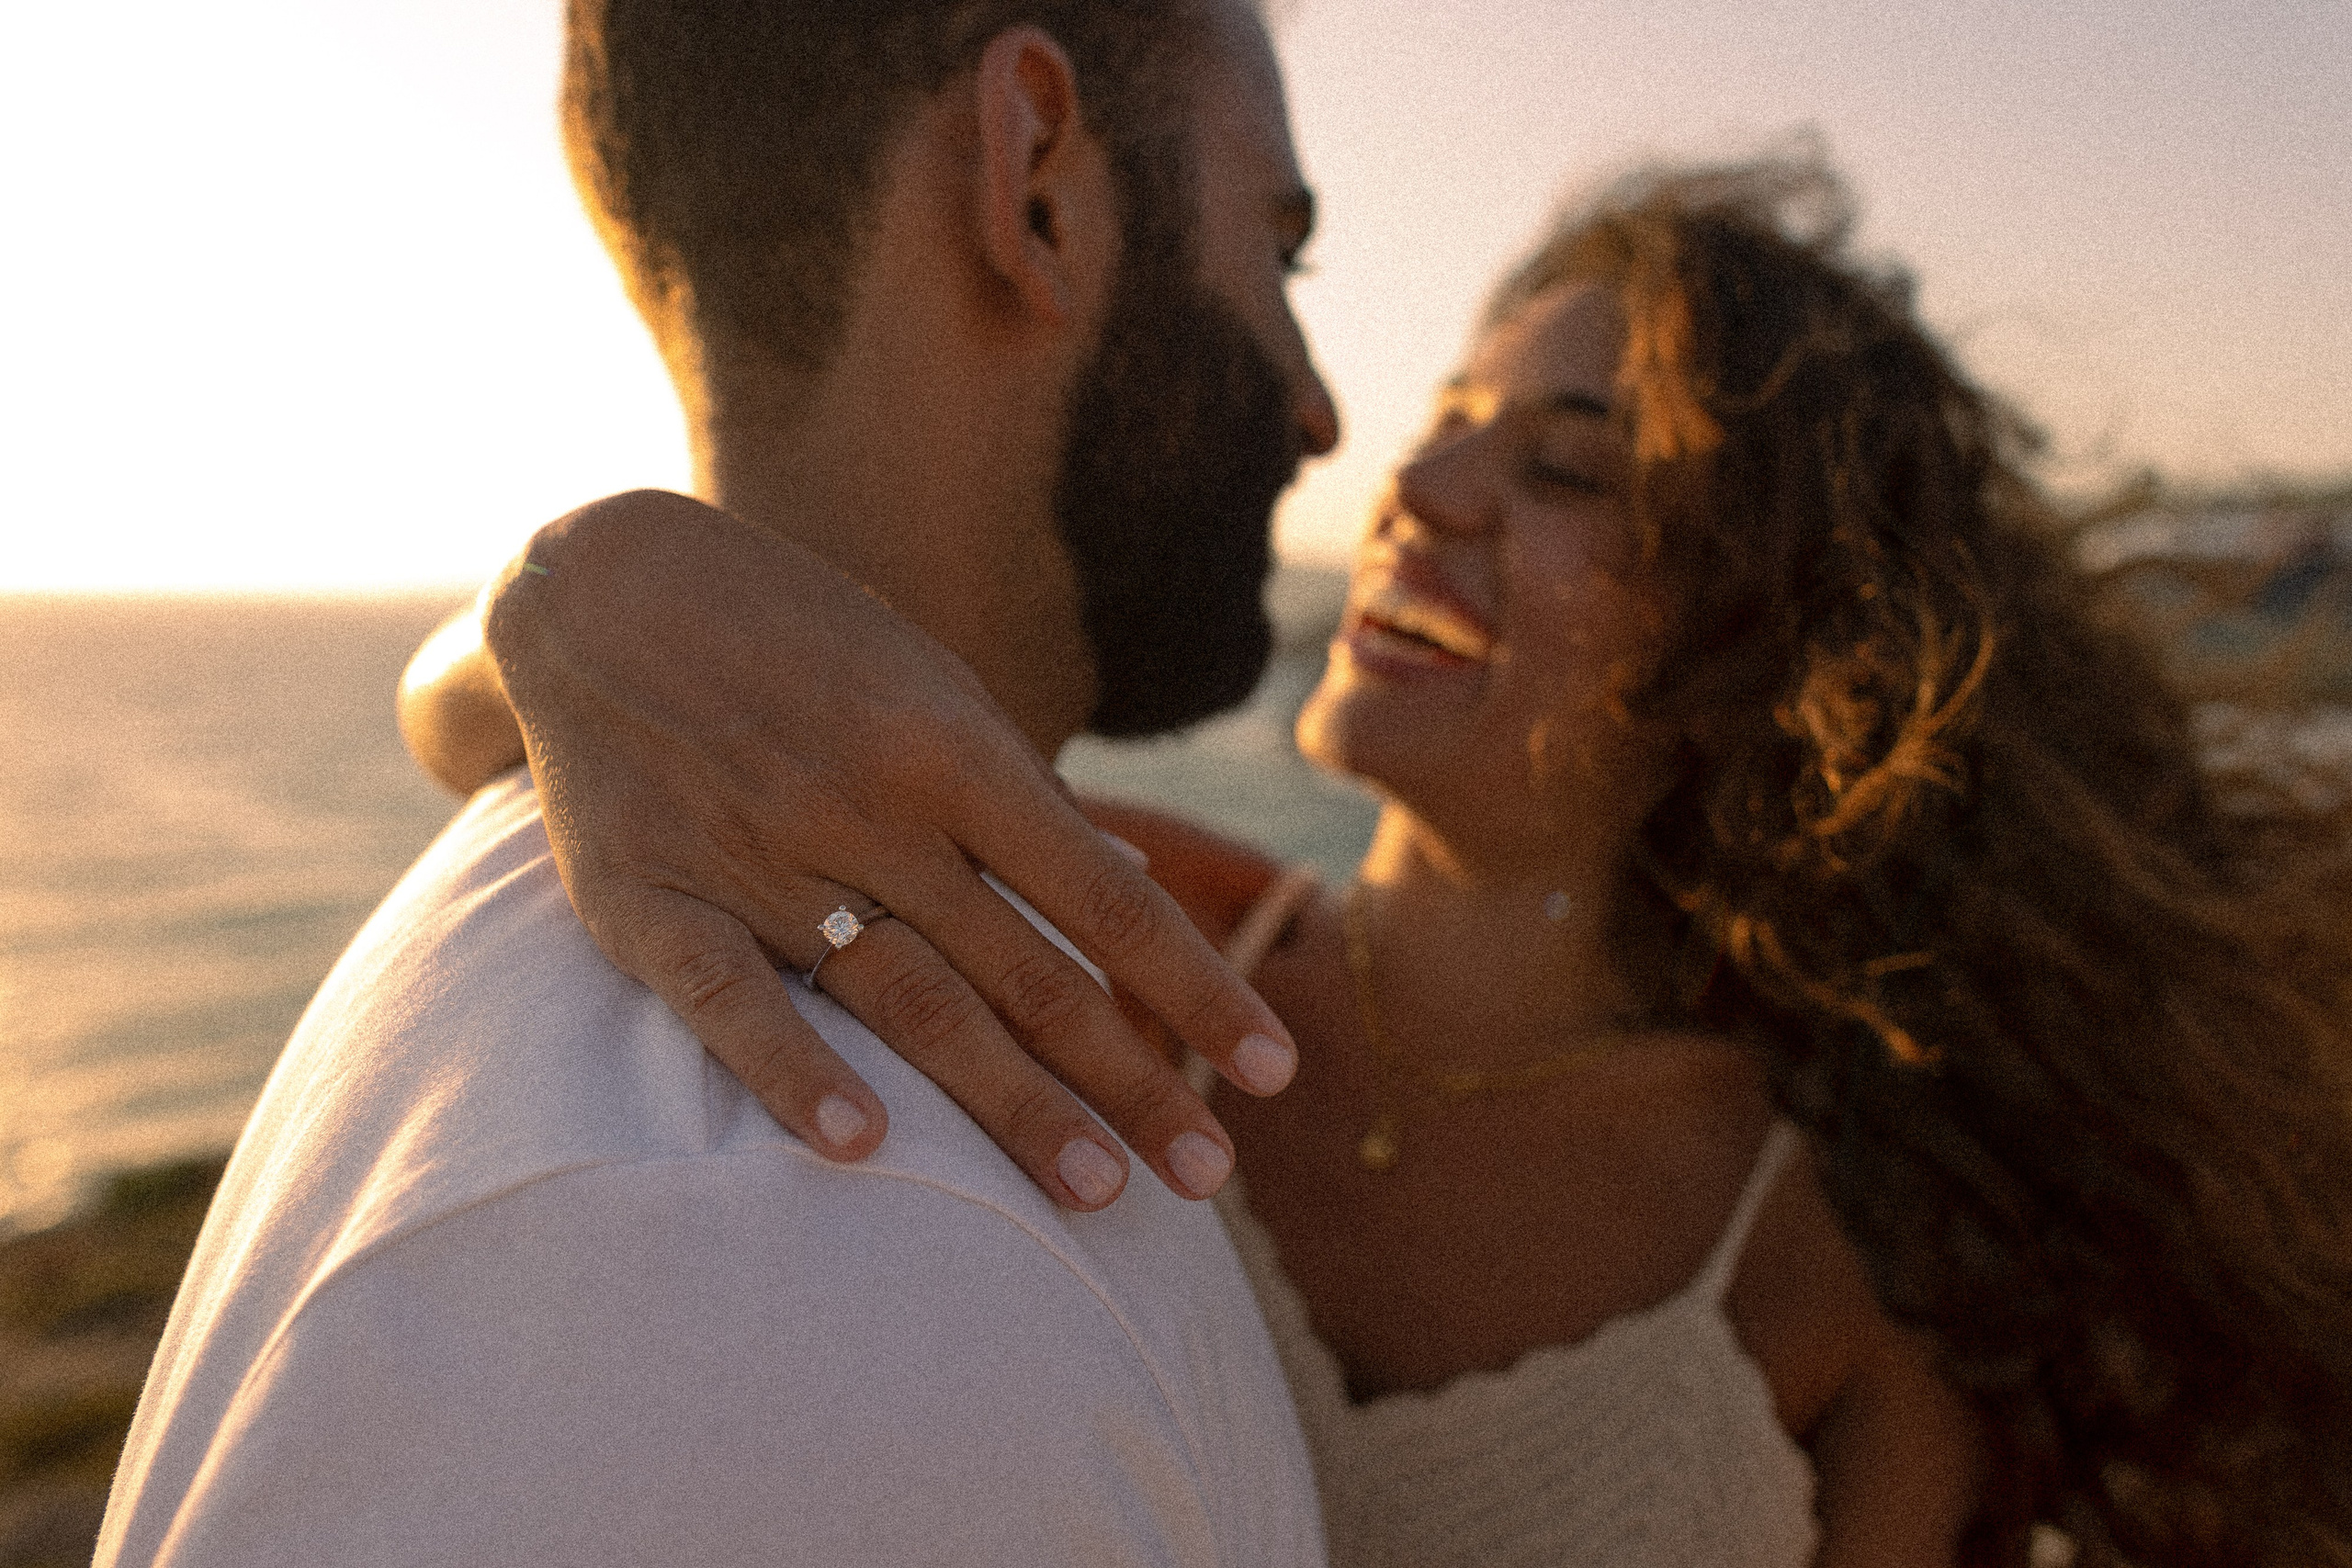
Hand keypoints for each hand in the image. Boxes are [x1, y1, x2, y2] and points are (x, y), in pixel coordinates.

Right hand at [479, 491, 1299, 1208]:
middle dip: (1128, 1079)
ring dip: (1010, 1103)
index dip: (1194, 987)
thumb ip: (1014, 799)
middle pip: (1024, 969)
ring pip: (908, 1001)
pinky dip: (793, 1073)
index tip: (1274, 1069)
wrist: (600, 586)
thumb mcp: (927, 686)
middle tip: (1206, 1178)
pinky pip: (730, 1000)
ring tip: (1098, 1191)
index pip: (1102, 895)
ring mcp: (761, 856)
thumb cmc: (802, 645)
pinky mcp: (651, 897)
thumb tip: (1129, 896)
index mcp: (952, 746)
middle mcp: (869, 806)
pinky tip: (860, 1147)